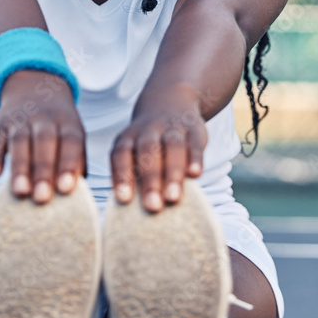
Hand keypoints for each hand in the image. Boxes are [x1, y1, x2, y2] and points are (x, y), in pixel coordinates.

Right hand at [0, 69, 85, 203]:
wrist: (33, 90)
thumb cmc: (58, 128)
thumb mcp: (73, 135)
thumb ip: (77, 162)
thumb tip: (79, 197)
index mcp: (68, 123)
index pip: (71, 142)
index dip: (68, 164)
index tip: (66, 189)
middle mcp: (45, 118)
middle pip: (45, 142)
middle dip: (44, 170)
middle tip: (42, 198)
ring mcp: (21, 119)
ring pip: (20, 141)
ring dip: (20, 167)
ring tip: (21, 192)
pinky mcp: (0, 123)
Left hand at [110, 83, 206, 212]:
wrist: (170, 101)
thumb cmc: (147, 142)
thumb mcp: (133, 150)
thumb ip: (132, 176)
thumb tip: (127, 215)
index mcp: (128, 138)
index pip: (121, 154)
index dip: (121, 175)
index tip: (123, 199)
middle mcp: (148, 131)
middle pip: (147, 152)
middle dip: (150, 180)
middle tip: (152, 207)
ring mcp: (171, 128)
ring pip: (172, 147)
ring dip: (172, 172)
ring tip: (173, 198)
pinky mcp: (193, 129)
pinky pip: (194, 143)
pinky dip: (195, 158)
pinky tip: (196, 175)